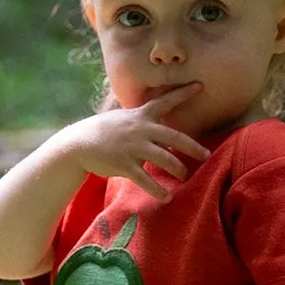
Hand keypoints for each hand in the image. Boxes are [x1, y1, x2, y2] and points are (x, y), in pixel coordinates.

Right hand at [59, 87, 208, 199]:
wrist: (77, 144)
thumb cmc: (100, 131)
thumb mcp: (120, 117)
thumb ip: (138, 116)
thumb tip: (147, 112)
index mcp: (140, 116)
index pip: (165, 101)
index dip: (183, 93)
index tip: (200, 85)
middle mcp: (140, 129)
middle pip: (174, 137)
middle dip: (193, 147)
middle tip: (206, 155)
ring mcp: (133, 148)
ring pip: (164, 159)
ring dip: (178, 170)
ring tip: (184, 177)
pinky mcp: (125, 165)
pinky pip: (146, 180)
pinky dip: (158, 191)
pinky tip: (167, 198)